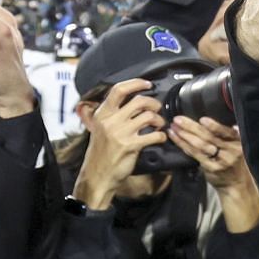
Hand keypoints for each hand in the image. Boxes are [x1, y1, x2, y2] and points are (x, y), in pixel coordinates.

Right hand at [76, 79, 165, 208]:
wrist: (98, 175)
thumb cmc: (101, 152)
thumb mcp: (99, 128)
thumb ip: (111, 114)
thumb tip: (130, 101)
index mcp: (102, 114)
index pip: (119, 90)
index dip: (136, 83)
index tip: (147, 84)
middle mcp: (111, 121)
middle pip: (139, 101)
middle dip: (153, 103)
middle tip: (157, 108)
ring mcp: (121, 133)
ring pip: (149, 116)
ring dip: (159, 119)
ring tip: (159, 124)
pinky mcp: (131, 145)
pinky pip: (154, 135)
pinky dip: (161, 135)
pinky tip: (160, 137)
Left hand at [169, 115, 258, 230]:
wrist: (235, 185)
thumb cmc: (233, 162)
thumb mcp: (236, 147)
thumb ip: (227, 135)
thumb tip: (210, 122)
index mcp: (237, 142)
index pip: (225, 132)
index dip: (214, 126)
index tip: (202, 119)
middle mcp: (230, 151)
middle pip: (209, 137)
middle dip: (192, 127)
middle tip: (179, 119)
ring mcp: (220, 161)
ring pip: (200, 146)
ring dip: (185, 136)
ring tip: (174, 128)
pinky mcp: (210, 168)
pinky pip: (195, 155)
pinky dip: (184, 145)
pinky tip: (176, 139)